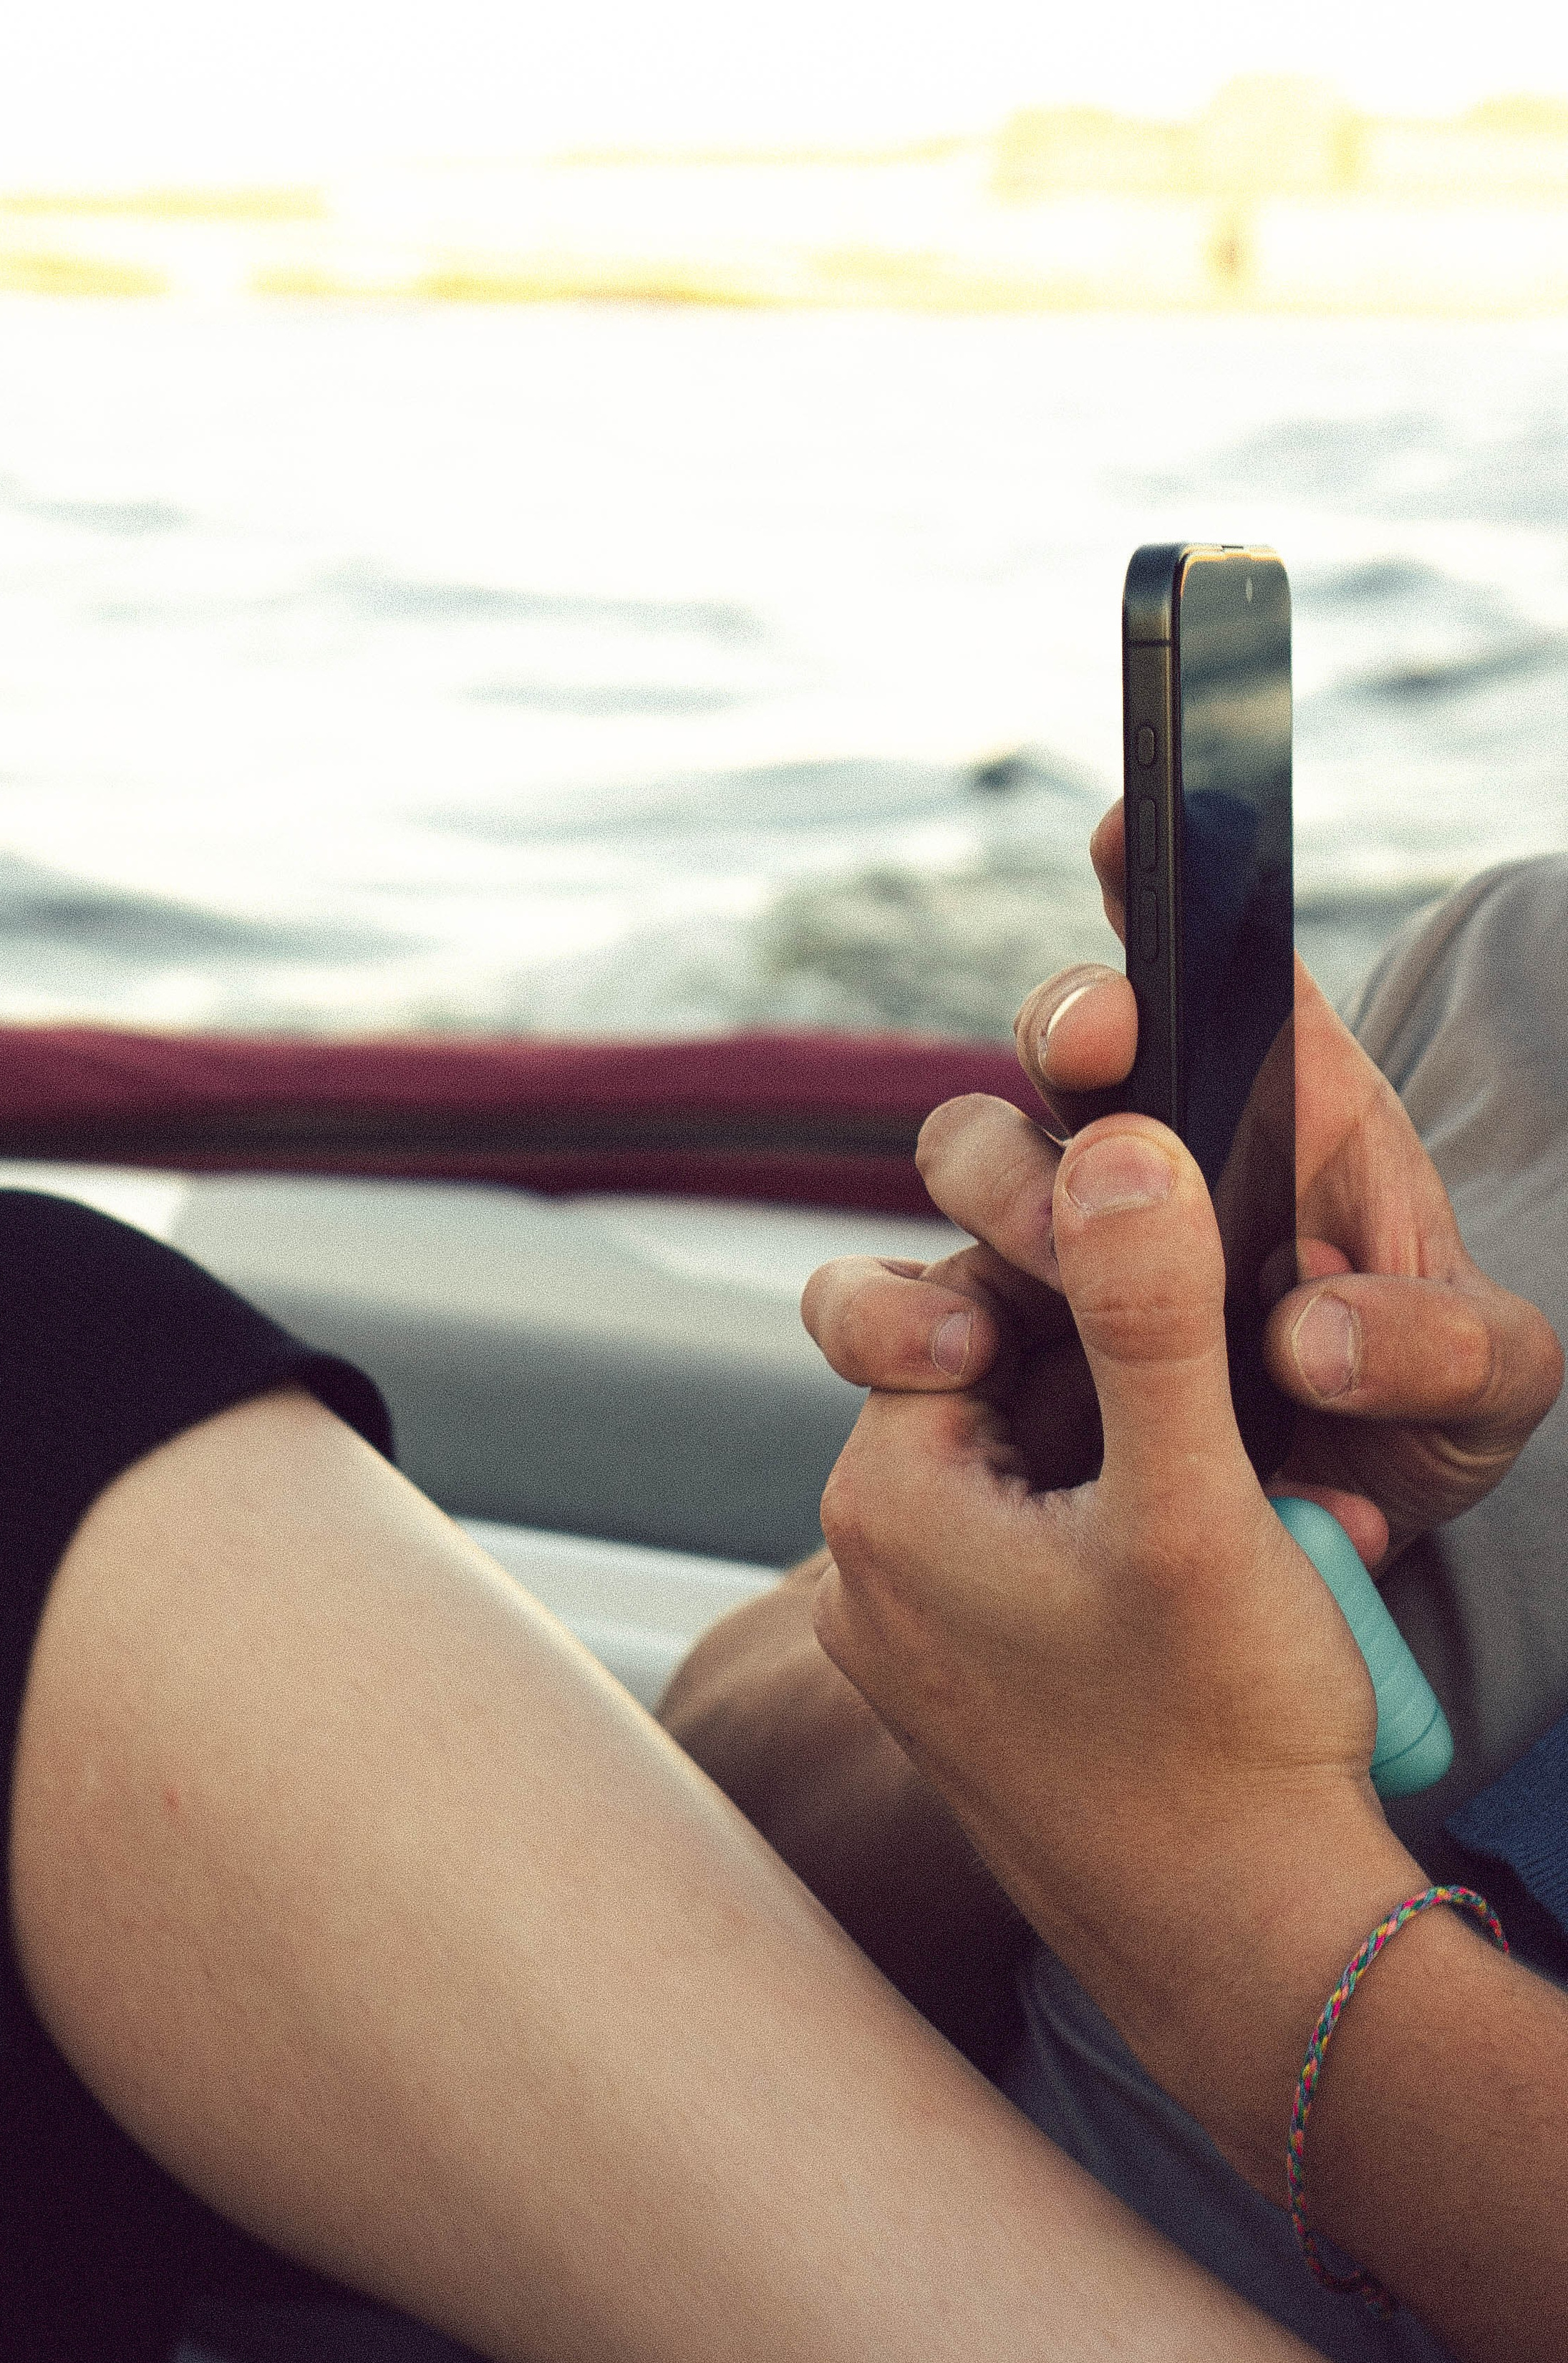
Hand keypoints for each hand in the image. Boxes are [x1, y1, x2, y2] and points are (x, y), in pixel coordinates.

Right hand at [803, 802, 1562, 1564]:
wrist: (1327, 1526)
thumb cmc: (1415, 1413)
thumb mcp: (1485, 1385)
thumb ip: (1437, 1350)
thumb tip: (1305, 1337)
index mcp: (1283, 1106)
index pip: (1213, 960)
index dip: (1157, 878)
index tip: (1129, 833)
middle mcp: (1149, 1151)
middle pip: (1065, 1032)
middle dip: (1073, 1025)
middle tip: (1105, 1060)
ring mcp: (1054, 1244)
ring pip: (965, 1151)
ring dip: (997, 1193)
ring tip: (1060, 1275)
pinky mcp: (981, 1343)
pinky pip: (881, 1305)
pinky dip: (886, 1324)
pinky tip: (952, 1370)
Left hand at [809, 1110, 1421, 2190]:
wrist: (1248, 1959)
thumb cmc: (1222, 1738)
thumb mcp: (1197, 1494)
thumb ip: (1151, 1310)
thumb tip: (1118, 1145)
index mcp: (882, 1502)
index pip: (967, 1306)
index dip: (1092, 1290)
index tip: (1202, 1319)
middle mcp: (868, 1575)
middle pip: (1007, 1389)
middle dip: (1143, 1400)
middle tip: (1251, 1461)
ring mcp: (918, 1649)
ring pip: (1046, 1478)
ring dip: (1160, 1477)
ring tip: (1266, 1548)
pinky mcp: (978, 1702)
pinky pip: (1053, 1569)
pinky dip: (1143, 1559)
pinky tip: (1237, 1603)